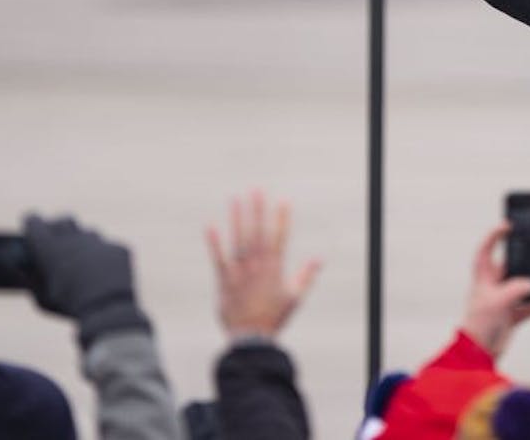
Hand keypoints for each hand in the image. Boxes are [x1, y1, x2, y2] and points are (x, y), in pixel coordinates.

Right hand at [23, 215, 147, 347]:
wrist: (107, 309)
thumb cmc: (67, 306)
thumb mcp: (40, 298)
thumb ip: (28, 279)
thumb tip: (14, 266)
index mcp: (49, 247)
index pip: (34, 221)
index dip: (32, 223)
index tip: (31, 225)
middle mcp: (74, 237)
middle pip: (64, 220)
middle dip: (58, 226)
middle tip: (56, 239)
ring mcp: (98, 241)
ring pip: (87, 232)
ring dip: (81, 241)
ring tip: (80, 260)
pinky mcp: (118, 247)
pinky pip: (108, 247)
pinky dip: (102, 256)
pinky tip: (103, 272)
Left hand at [206, 191, 321, 339]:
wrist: (251, 338)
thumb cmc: (274, 317)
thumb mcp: (295, 297)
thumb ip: (306, 275)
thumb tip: (319, 259)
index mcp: (275, 268)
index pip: (279, 237)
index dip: (281, 219)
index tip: (283, 201)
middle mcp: (257, 265)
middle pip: (257, 232)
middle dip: (257, 210)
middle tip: (256, 190)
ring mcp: (239, 271)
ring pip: (238, 240)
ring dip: (237, 219)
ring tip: (235, 199)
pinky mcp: (224, 280)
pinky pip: (218, 258)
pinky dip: (214, 242)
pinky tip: (210, 226)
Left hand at [460, 222, 529, 358]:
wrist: (479, 353)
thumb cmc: (479, 324)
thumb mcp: (497, 302)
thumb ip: (516, 289)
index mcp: (483, 278)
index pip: (485, 250)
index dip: (494, 236)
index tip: (508, 226)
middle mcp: (493, 287)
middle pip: (509, 268)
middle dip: (523, 262)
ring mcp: (503, 301)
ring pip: (521, 287)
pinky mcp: (510, 316)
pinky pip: (528, 307)